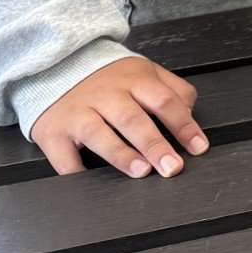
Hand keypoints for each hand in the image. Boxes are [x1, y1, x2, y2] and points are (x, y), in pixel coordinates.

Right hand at [29, 56, 207, 178]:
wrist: (59, 67)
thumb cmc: (111, 79)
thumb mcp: (146, 73)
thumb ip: (173, 90)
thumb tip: (189, 114)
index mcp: (134, 80)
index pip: (165, 101)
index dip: (184, 126)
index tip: (198, 147)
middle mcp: (106, 95)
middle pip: (133, 119)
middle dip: (155, 145)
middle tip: (173, 167)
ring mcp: (77, 113)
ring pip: (99, 134)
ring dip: (122, 155)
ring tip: (143, 171)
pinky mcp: (53, 132)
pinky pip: (64, 157)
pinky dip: (76, 172)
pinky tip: (93, 185)